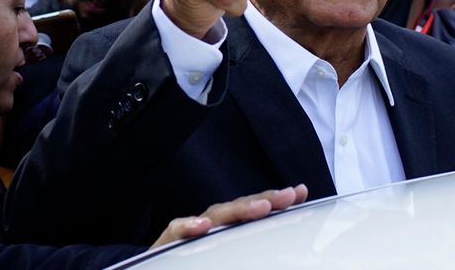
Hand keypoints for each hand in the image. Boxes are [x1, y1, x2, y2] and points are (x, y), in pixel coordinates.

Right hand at [149, 184, 308, 249]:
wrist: (155, 269)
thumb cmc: (195, 262)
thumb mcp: (228, 257)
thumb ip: (250, 247)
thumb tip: (281, 251)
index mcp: (229, 229)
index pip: (254, 208)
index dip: (276, 200)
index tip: (300, 193)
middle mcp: (212, 225)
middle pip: (240, 207)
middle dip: (265, 199)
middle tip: (287, 197)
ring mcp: (190, 230)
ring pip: (215, 213)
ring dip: (238, 209)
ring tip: (261, 209)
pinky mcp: (167, 242)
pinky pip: (177, 229)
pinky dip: (189, 226)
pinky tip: (203, 226)